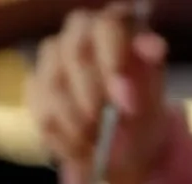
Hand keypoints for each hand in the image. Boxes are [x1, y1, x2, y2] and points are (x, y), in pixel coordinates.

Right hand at [28, 4, 171, 183]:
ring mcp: (51, 61)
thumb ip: (152, 70)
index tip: (122, 96)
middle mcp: (78, 35)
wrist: (121, 143)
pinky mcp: (35, 88)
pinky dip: (61, 137)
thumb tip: (153, 48)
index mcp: (114, 26)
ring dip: (76, 121)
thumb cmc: (140, 109)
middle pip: (76, 52)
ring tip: (94, 143)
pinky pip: (41, 111)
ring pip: (54, 85)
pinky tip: (79, 149)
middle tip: (104, 126)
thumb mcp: (156, 92)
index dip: (113, 57)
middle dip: (91, 94)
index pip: (107, 25)